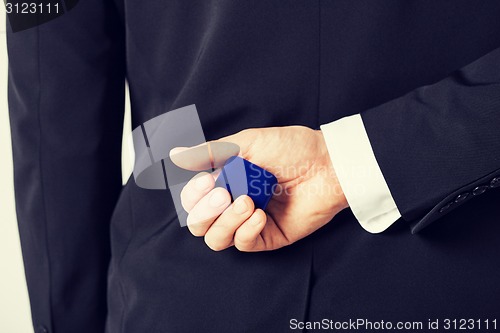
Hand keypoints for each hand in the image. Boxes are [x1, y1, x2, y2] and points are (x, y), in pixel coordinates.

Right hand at [170, 126, 347, 251]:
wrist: (327, 164)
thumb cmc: (292, 148)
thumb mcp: (247, 142)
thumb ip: (210, 152)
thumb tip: (175, 154)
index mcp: (226, 181)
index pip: (192, 199)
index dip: (193, 195)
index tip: (207, 180)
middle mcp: (234, 203)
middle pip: (198, 223)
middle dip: (205, 210)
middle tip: (225, 193)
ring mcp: (250, 222)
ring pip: (216, 239)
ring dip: (224, 221)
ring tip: (246, 202)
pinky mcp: (268, 236)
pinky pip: (244, 244)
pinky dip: (245, 230)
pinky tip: (258, 214)